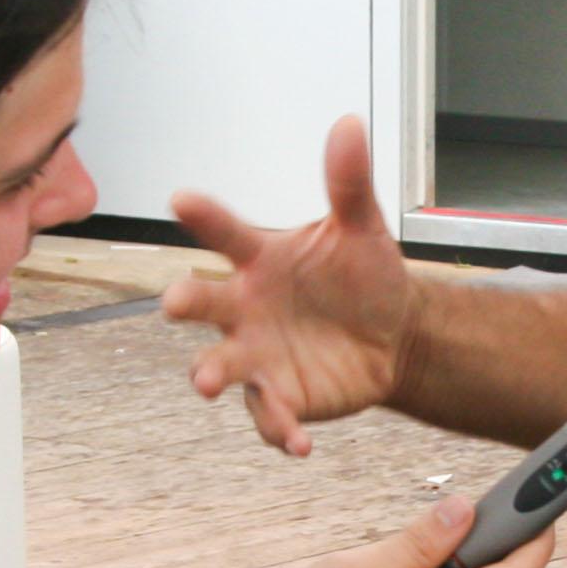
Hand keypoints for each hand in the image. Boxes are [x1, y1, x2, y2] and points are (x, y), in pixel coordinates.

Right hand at [163, 118, 418, 456]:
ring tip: (208, 383)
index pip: (224, 233)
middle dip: (184, 301)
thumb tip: (349, 125)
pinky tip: (299, 442)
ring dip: (210, 373)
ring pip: (221, 365)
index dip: (203, 216)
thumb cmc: (362, 276)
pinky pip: (270, 415)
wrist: (393, 333)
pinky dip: (279, 430)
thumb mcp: (362, 228)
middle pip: (203, 303)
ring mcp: (256, 354)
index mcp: (259, 259)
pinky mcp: (279, 396)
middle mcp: (244, 307)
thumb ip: (348, 184)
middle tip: (173, 302)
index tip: (181, 199)